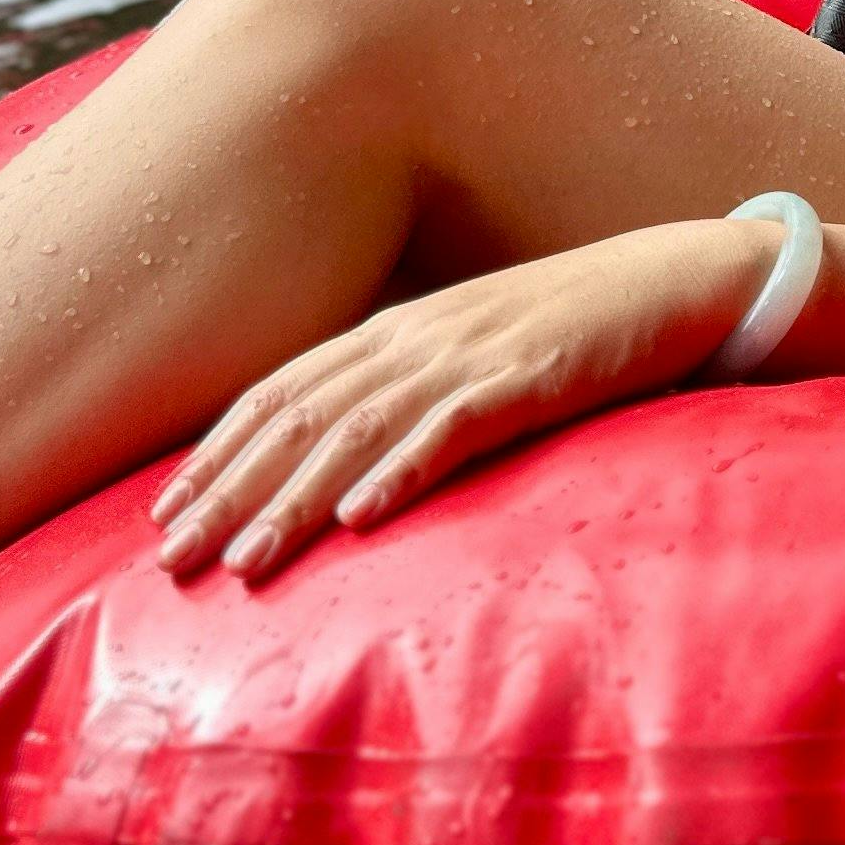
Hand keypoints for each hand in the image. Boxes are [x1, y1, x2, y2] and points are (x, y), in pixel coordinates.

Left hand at [149, 219, 771, 584]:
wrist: (683, 279)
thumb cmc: (580, 325)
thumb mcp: (480, 352)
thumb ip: (415, 391)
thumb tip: (347, 458)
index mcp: (400, 328)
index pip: (281, 389)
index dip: (216, 450)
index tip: (161, 512)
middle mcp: (420, 336)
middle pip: (301, 416)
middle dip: (228, 491)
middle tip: (168, 562)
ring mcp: (475, 354)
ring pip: (359, 430)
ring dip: (294, 500)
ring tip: (244, 564)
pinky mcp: (535, 375)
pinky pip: (455, 427)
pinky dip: (401, 470)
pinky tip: (363, 516)